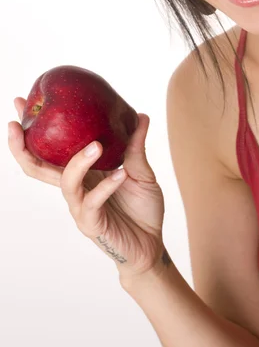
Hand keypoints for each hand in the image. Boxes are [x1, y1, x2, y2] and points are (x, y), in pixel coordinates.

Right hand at [8, 97, 165, 279]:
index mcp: (82, 173)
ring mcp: (80, 207)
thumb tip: (140, 115)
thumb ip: (135, 146)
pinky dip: (106, 187)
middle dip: (23, 146)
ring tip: (96, 145)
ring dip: (79, 162)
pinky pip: (93, 203)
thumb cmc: (142, 208)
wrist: (152, 244)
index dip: (33, 131)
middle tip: (17, 123)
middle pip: (38, 168)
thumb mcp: (141, 171)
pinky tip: (120, 175)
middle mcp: (75, 188)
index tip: (21, 104)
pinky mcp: (92, 223)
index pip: (50, 150)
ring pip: (66, 183)